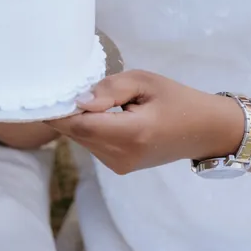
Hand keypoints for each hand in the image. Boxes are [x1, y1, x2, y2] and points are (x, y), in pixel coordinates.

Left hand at [44, 70, 243, 174]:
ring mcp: (120, 166)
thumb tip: (78, 100)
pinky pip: (93, 145)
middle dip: (67, 111)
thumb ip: (110, 89)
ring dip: (79, 119)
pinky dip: (90, 128)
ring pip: (82, 140)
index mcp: (131, 134)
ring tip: (92, 97)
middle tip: (65, 84)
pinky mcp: (120, 168)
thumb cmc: (178, 100)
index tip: (45, 90)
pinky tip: (102, 112)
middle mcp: (122, 156)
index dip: (58, 110)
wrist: (205, 131)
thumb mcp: (146, 82)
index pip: (80, 125)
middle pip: (77, 133)